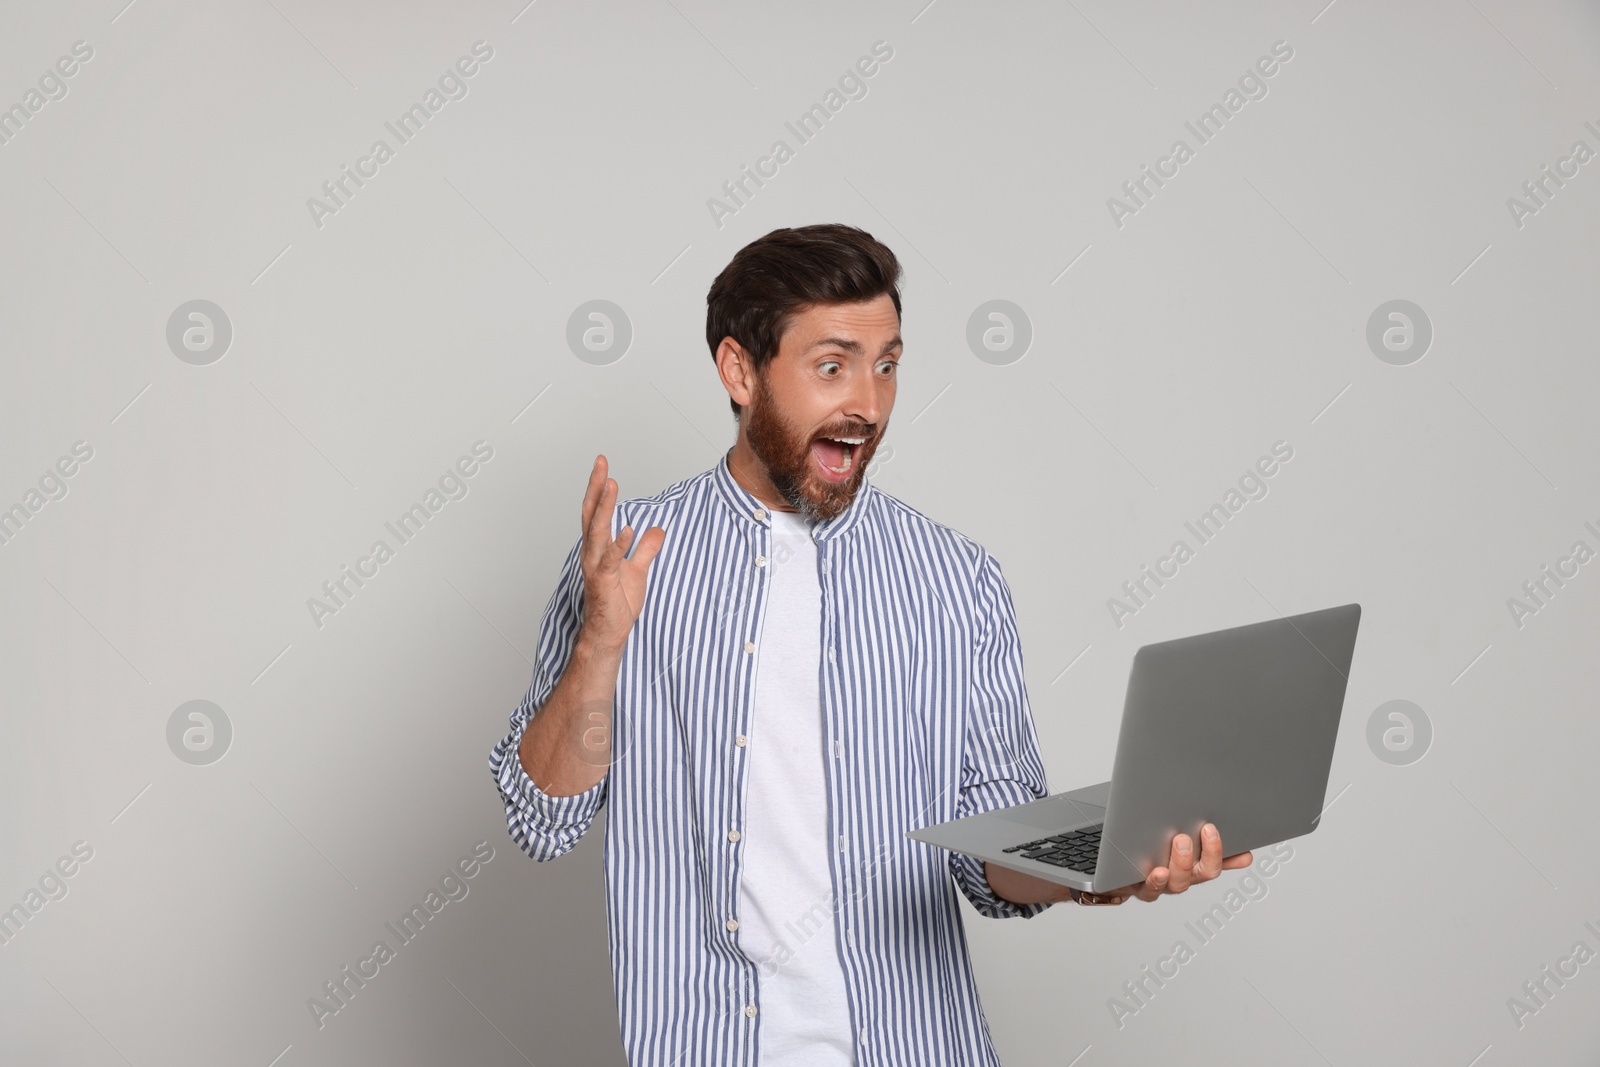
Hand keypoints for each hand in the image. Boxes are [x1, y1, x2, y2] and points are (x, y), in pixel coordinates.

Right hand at [577, 455, 665, 654]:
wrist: (610, 632)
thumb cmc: (618, 603)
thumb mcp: (638, 570)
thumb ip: (646, 549)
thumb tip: (657, 529)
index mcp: (599, 547)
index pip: (595, 511)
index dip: (598, 488)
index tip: (604, 465)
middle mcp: (592, 552)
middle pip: (591, 513)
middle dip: (596, 487)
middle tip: (601, 462)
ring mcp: (596, 566)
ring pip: (596, 531)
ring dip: (604, 507)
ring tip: (612, 484)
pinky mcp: (604, 582)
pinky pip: (610, 560)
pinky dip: (619, 543)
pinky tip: (629, 528)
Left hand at [1073, 823, 1251, 904]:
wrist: (1108, 866)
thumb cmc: (1142, 844)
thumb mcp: (1169, 831)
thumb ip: (1192, 828)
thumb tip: (1214, 812)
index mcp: (1192, 862)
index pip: (1218, 859)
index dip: (1232, 856)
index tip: (1245, 849)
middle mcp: (1181, 876)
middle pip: (1203, 872)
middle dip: (1209, 851)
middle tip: (1207, 829)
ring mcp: (1161, 884)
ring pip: (1179, 882)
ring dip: (1183, 861)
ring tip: (1180, 840)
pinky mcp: (1138, 888)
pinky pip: (1150, 890)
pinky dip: (1155, 881)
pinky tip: (1156, 869)